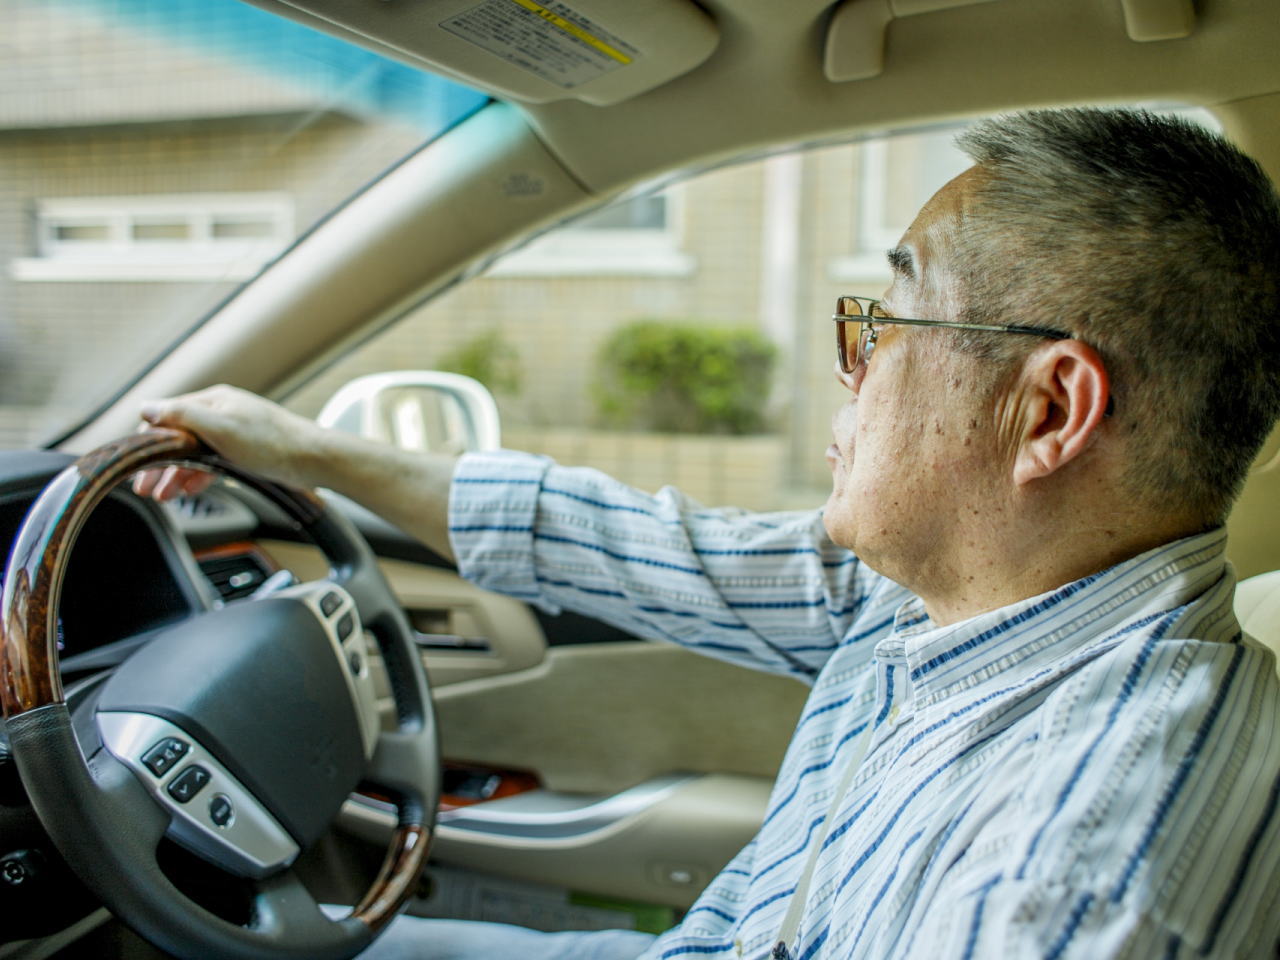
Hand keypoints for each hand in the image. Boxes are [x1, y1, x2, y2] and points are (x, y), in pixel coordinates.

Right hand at [131, 385, 323, 500]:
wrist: (313, 458)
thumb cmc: (272, 442)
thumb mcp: (221, 428)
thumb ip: (183, 416)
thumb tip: (147, 407)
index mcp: (213, 402)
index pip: (167, 417)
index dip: (149, 442)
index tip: (136, 466)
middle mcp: (221, 414)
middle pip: (179, 438)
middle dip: (161, 464)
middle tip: (146, 489)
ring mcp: (233, 433)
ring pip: (195, 453)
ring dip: (178, 474)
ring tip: (166, 495)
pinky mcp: (245, 451)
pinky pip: (213, 462)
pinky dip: (199, 476)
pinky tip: (191, 489)